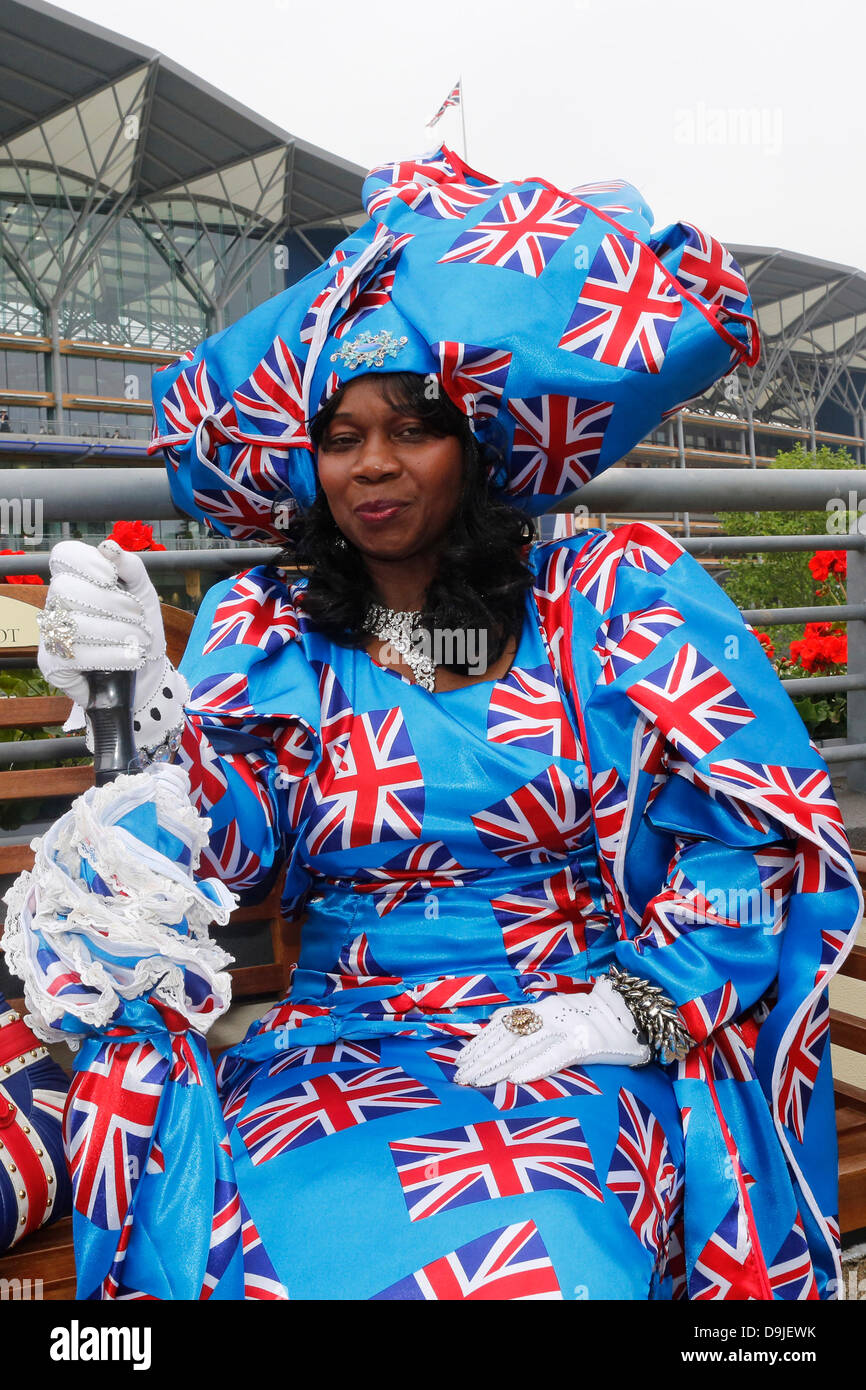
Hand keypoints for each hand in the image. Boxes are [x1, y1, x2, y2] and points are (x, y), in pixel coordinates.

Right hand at [37, 539, 166, 711]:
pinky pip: (76, 655)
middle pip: (65, 588)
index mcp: (75, 579)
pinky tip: (132, 658)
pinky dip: (113, 655)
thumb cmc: (139, 626)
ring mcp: (50, 633)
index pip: (63, 555)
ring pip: (73, 623)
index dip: (85, 562)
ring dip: (118, 632)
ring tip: (140, 641)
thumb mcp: (143, 593)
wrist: (145, 670)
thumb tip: (109, 547)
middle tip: (137, 617)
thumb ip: (131, 566)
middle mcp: (56, 603)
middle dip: (110, 603)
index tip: (111, 578)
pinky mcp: (52, 664)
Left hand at [453, 978, 649, 1085]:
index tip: (459, 1060)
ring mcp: (568, 1026)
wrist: (636, 1015)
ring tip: (478, 1082)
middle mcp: (551, 1013)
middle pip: (508, 1037)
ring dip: (498, 1065)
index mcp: (543, 1008)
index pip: (503, 1025)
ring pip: (525, 1046)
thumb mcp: (561, 1018)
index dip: (479, 1042)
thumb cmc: (596, 1022)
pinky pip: (555, 1055)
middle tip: (460, 1078)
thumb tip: (501, 1043)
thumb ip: (536, 1027)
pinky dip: (534, 1066)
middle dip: (481, 1058)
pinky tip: (515, 1080)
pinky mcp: (586, 1042)